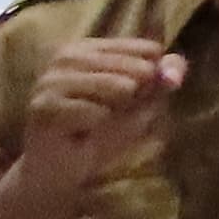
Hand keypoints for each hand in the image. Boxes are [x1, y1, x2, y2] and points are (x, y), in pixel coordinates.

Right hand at [15, 37, 183, 191]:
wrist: (58, 170)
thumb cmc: (100, 133)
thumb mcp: (140, 104)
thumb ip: (162, 81)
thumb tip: (175, 73)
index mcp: (91, 47)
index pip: (149, 50)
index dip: (153, 79)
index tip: (132, 98)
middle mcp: (68, 55)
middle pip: (138, 68)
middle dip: (135, 99)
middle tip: (108, 115)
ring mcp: (52, 78)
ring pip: (119, 87)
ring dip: (115, 112)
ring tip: (95, 121)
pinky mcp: (44, 106)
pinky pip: (97, 113)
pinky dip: (96, 126)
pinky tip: (78, 132)